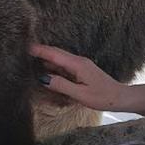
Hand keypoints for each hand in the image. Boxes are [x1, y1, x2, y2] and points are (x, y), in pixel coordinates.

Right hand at [29, 44, 144, 117]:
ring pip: (60, 60)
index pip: (55, 54)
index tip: (26, 46)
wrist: (120, 97)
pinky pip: (64, 66)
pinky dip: (53, 66)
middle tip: (24, 50)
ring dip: (46, 58)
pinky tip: (46, 69)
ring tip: (30, 58)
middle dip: (41, 51)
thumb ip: (62, 85)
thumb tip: (44, 78)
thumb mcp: (80, 94)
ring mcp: (80, 66)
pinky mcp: (82, 71)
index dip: (40, 50)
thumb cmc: (102, 97)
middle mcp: (78, 62)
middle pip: (56, 54)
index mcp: (77, 64)